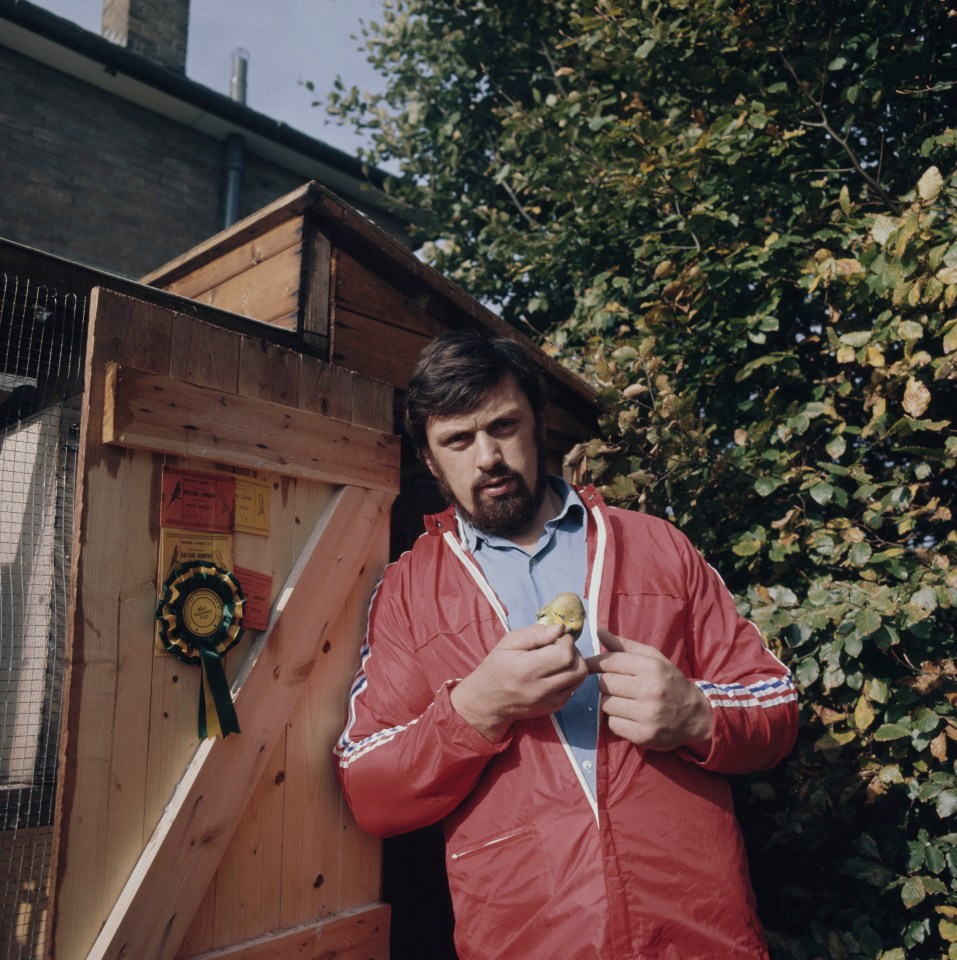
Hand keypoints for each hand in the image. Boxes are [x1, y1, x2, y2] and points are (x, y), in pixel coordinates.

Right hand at [450, 623, 588, 741]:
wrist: (489, 702)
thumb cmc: (497, 667)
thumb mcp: (509, 643)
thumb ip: (535, 633)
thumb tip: (560, 629)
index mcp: (528, 670)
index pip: (565, 654)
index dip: (565, 641)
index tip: (555, 637)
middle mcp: (541, 689)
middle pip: (578, 667)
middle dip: (573, 651)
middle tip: (557, 647)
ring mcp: (550, 702)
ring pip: (580, 677)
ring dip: (574, 663)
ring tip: (557, 658)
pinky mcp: (556, 707)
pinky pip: (575, 686)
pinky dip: (569, 675)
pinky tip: (554, 671)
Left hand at [586, 627, 712, 752]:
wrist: (695, 716)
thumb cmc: (669, 682)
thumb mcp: (653, 659)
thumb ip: (624, 646)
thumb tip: (598, 630)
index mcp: (652, 667)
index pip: (610, 662)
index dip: (595, 662)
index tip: (589, 665)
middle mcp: (650, 690)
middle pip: (605, 683)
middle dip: (607, 684)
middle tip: (620, 686)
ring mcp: (647, 714)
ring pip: (606, 704)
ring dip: (611, 702)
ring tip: (627, 702)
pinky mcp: (644, 735)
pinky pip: (612, 724)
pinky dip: (617, 720)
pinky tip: (630, 717)